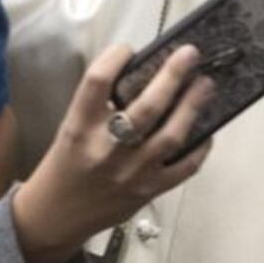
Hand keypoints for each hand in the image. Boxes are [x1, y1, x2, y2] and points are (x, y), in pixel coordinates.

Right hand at [12, 44, 213, 262]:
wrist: (57, 214)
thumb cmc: (65, 164)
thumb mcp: (71, 128)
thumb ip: (99, 106)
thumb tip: (141, 75)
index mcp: (79, 127)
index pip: (97, 82)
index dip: (115, 58)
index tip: (130, 48)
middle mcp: (105, 148)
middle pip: (145, 107)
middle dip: (172, 76)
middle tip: (190, 54)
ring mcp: (130, 172)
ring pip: (170, 135)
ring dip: (192, 107)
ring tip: (206, 85)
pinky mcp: (148, 191)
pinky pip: (183, 167)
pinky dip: (199, 146)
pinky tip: (206, 129)